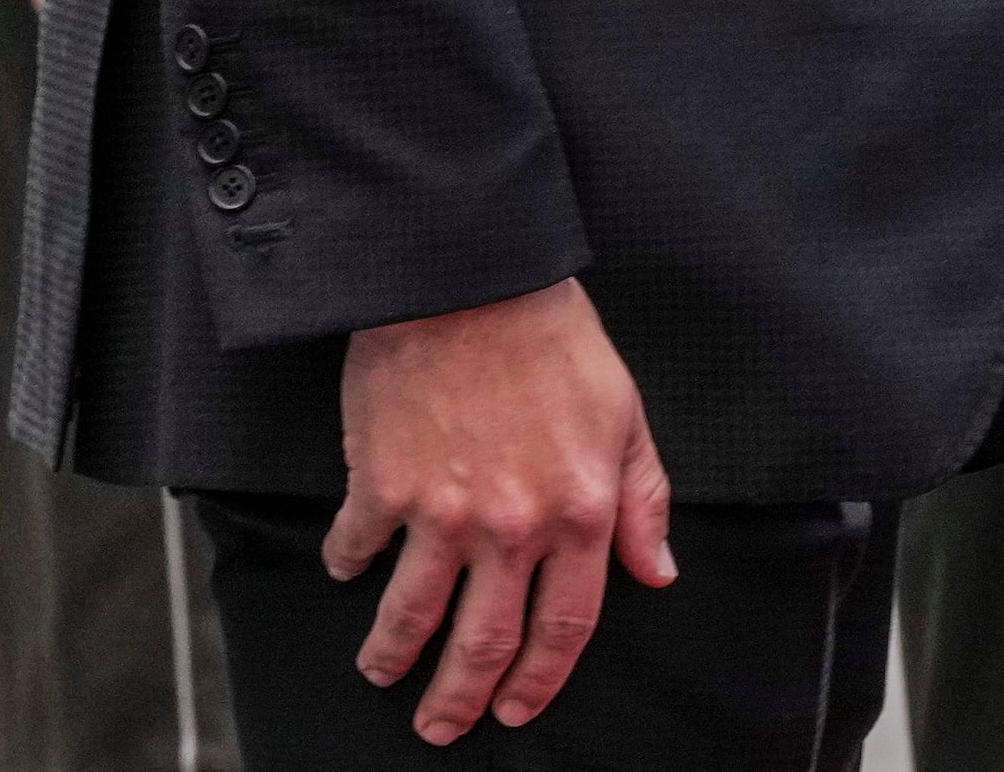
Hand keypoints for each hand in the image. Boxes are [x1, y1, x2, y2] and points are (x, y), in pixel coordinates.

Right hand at [329, 278, 675, 739]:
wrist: (470, 277)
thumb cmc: (553, 338)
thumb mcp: (625, 415)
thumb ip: (643, 500)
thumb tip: (657, 573)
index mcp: (579, 514)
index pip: (565, 627)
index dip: (541, 678)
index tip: (519, 706)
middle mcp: (512, 528)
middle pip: (483, 643)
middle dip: (460, 698)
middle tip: (440, 726)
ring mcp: (442, 512)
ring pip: (411, 615)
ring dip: (392, 657)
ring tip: (380, 673)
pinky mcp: (382, 484)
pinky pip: (357, 547)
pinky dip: (347, 567)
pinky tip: (346, 571)